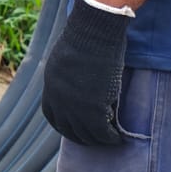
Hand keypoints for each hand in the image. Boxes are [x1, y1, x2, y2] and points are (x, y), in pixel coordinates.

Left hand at [40, 0, 131, 146]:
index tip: (76, 128)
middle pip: (67, 128)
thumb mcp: (68, 58)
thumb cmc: (86, 36)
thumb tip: (80, 82)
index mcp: (51, 85)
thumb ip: (69, 75)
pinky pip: (102, 132)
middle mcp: (59, 99)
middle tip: (96, 139)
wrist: (94, 31)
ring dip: (99, 140)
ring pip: (86, 134)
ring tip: (111, 139)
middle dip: (81, 136)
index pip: (52, 115)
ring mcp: (74, 105)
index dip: (64, 124)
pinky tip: (119, 138)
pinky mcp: (93, 109)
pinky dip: (111, 138)